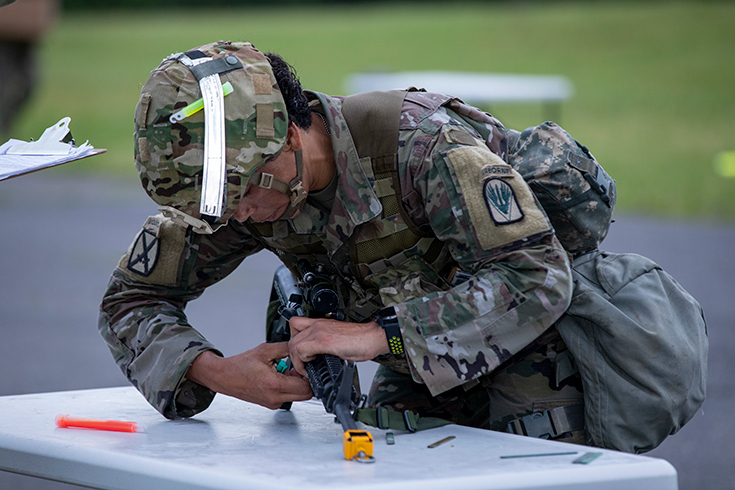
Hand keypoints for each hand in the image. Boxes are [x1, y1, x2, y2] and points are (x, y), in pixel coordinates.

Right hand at [185, 343, 312, 409]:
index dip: (309, 375)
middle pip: (305, 395)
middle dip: (305, 381)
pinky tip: (279, 376)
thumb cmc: (240, 365)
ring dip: (296, 384)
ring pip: (297, 396)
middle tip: (298, 368)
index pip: (306, 388)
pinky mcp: (270, 404)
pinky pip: (287, 397)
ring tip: (285, 370)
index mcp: (275, 385)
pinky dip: (288, 387)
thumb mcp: (265, 350)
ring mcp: (273, 403)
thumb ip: (286, 348)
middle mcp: (275, 398)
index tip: (306, 366)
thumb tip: (300, 346)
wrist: (224, 377)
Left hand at [287, 317, 389, 376]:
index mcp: (321, 323)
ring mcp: (319, 331)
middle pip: (291, 338)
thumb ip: (324, 345)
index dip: (294, 342)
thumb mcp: (337, 340)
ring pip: (293, 344)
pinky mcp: (324, 341)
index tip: (301, 355)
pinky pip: (301, 350)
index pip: (295, 326)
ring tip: (307, 367)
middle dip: (293, 355)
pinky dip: (303, 361)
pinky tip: (313, 364)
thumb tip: (317, 358)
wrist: (374, 336)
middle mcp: (318, 325)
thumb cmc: (361, 339)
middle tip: (303, 365)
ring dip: (297, 360)